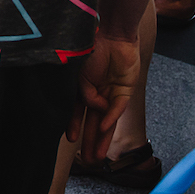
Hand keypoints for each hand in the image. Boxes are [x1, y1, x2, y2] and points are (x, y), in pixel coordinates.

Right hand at [70, 33, 141, 163]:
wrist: (113, 33)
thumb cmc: (92, 46)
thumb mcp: (79, 72)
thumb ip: (84, 92)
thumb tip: (94, 109)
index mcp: (81, 87)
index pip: (76, 112)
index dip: (72, 125)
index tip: (69, 139)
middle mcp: (96, 93)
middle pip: (92, 122)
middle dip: (90, 141)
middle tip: (89, 160)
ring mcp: (110, 93)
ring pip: (106, 121)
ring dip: (103, 139)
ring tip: (99, 157)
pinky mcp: (125, 90)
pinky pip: (117, 108)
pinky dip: (110, 117)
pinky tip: (105, 128)